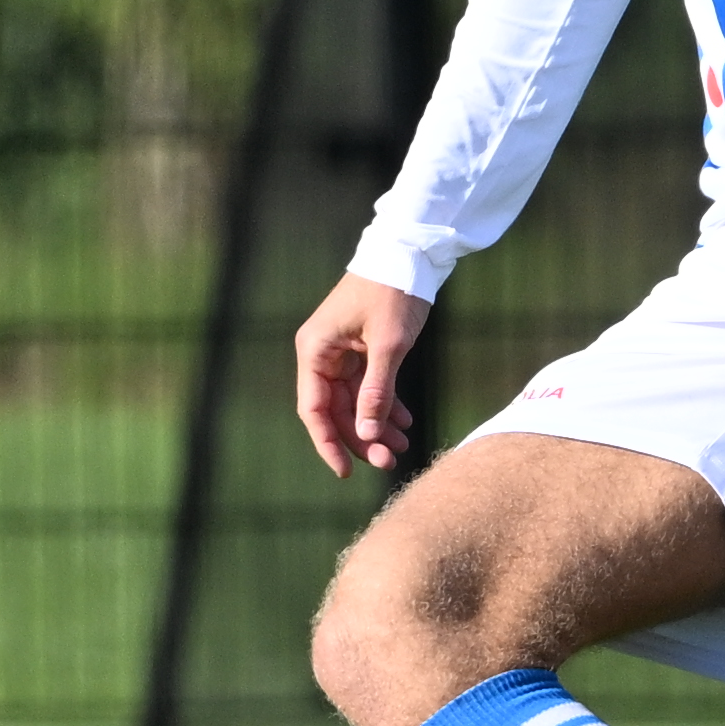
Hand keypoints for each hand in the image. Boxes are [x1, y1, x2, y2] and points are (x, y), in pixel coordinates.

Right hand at [293, 273, 436, 479]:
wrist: (410, 253)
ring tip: (402, 446)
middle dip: (362, 438)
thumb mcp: (389, 345)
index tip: (346, 472)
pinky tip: (404, 422)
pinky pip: (367, 385)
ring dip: (376, 424)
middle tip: (390, 461)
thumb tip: (367, 436)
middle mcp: (321, 353)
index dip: (328, 443)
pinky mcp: (360, 347)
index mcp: (316, 350)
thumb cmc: (394, 293)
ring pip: (354, 401)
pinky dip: (384, 404)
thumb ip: (377, 392)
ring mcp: (341, 350)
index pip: (314, 410)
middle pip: (335, 410)